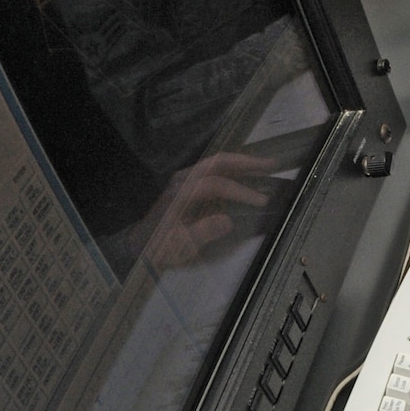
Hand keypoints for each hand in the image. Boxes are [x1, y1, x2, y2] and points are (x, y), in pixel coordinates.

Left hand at [134, 151, 279, 268]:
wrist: (138, 247)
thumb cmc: (159, 247)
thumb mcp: (179, 245)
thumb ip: (202, 232)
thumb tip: (227, 221)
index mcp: (181, 193)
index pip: (217, 185)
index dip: (241, 191)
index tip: (261, 201)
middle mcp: (183, 180)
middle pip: (217, 163)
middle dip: (245, 162)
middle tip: (271, 164)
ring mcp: (184, 181)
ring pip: (215, 164)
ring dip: (240, 163)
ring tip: (264, 166)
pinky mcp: (187, 186)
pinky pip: (212, 171)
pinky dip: (232, 170)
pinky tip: (245, 175)